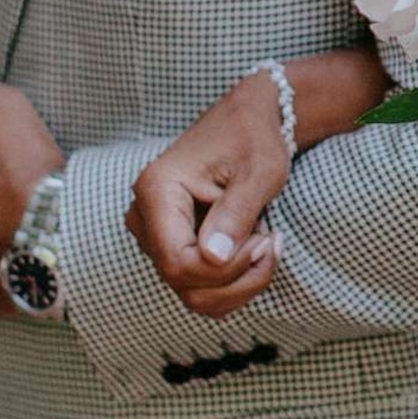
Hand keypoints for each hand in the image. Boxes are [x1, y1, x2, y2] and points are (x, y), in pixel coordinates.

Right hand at [127, 74, 288, 319]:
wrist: (248, 124)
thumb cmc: (253, 139)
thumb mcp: (258, 171)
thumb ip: (236, 213)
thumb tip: (213, 258)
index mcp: (156, 191)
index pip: (178, 262)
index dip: (226, 268)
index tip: (266, 239)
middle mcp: (145, 218)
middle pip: (184, 284)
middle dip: (239, 278)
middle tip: (272, 241)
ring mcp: (155, 237)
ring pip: (193, 295)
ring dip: (241, 284)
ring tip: (267, 243)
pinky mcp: (172, 248)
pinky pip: (200, 289)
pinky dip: (234, 284)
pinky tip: (255, 251)